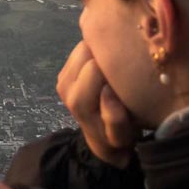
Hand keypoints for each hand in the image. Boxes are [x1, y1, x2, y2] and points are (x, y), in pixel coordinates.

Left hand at [56, 41, 140, 167]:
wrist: (100, 141)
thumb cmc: (115, 139)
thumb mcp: (121, 136)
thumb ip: (115, 118)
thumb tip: (106, 91)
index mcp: (78, 101)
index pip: (94, 67)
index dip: (113, 67)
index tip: (126, 76)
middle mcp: (65, 86)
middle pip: (86, 52)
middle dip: (105, 56)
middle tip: (121, 69)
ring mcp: (62, 77)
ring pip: (82, 47)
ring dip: (99, 53)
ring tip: (113, 68)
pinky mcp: (64, 71)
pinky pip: (80, 50)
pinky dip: (94, 53)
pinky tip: (104, 67)